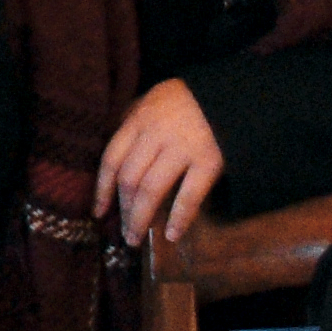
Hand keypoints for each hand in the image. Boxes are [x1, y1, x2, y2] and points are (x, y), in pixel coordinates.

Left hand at [97, 78, 227, 245]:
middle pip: (129, 179)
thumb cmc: (190, 98)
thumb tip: (118, 155)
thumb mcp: (154, 100)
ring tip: (137, 238)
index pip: (111, 159)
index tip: (98, 212)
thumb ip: (134, 123)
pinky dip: (179, 218)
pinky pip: (189, 195)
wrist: (233, 92)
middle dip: (123, 210)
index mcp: (138, 120)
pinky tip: (172, 234)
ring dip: (140, 218)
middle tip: (124, 234)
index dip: (102, 189)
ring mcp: (181, 148)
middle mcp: (155, 135)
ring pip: (151, 190)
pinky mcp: (209, 160)